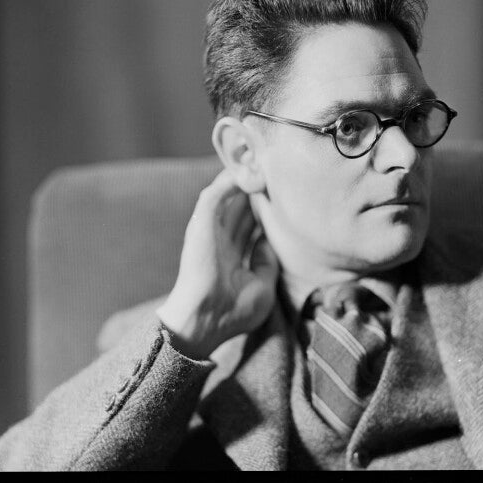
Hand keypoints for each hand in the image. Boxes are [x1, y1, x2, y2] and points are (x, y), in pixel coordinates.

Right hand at [156, 169, 278, 358]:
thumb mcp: (262, 287)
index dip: (264, 209)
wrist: (205, 322)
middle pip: (240, 206)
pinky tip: (244, 171)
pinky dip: (227, 181)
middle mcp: (221, 240)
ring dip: (241, 178)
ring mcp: (210, 231)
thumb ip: (267, 262)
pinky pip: (214, 195)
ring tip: (258, 160)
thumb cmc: (233, 312)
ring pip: (226, 195)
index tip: (282, 193)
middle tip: (273, 168)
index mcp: (232, 256)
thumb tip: (270, 241)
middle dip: (255, 188)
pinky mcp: (201, 224)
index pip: (250, 224)